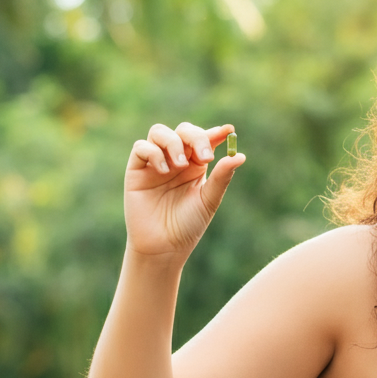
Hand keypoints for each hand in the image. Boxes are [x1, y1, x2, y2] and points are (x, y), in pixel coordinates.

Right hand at [124, 122, 244, 257]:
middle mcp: (176, 160)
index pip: (205, 139)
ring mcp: (155, 163)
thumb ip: (221, 177)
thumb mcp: (209, 200)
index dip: (216, 132)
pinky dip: (154, 153)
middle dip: (195, 137)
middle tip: (205, 157)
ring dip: (173, 143)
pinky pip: (141, 147)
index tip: (229, 131)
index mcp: (196, 165)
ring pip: (159, 132)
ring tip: (181, 166)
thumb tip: (240, 156)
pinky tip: (165, 171)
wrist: (164, 246)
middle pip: (183, 131)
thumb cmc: (188, 225)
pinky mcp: (136, 170)